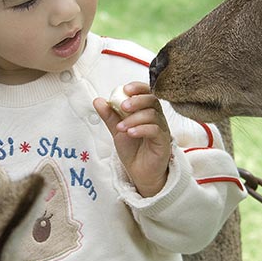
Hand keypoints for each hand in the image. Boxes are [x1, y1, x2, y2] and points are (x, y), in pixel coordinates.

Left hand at [93, 82, 171, 196]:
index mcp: (147, 111)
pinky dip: (141, 129)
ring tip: (120, 127)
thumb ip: (109, 115)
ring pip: (153, 115)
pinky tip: (130, 133)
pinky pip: (155, 131)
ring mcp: (162, 130)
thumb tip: (98, 100)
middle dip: (137, 100)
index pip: (147, 93)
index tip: (125, 88)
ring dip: (134, 119)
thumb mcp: (117, 130)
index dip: (138, 87)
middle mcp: (157, 118)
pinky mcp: (163, 142)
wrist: (139, 172)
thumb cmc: (132, 150)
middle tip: (123, 106)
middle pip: (152, 101)